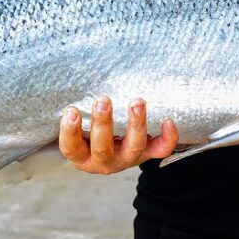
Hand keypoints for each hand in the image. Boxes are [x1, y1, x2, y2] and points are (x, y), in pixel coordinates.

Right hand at [59, 96, 178, 174]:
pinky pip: (161, 150)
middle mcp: (104, 161)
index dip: (69, 132)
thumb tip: (72, 76)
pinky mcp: (147, 154)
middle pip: (102, 148)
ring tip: (136, 102)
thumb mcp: (79, 128)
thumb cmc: (90, 133)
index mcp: (83, 156)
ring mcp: (128, 158)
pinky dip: (168, 138)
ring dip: (136, 124)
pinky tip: (168, 121)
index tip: (71, 110)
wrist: (115, 152)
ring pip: (134, 147)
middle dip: (103, 124)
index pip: (71, 149)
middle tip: (103, 100)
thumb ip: (77, 111)